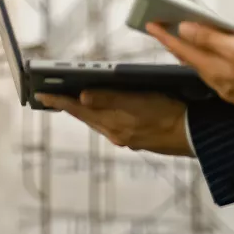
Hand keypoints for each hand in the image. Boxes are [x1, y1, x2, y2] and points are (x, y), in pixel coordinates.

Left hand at [35, 91, 191, 155]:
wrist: (193, 134)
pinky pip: (108, 126)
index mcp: (114, 123)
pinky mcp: (134, 139)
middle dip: (67, 105)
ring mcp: (125, 137)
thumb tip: (83, 95)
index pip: (79, 109)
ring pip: (96, 121)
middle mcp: (116, 133)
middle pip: (85, 116)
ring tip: (67, 101)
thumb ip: (109, 97)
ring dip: (81, 111)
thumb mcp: (138, 98)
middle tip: (49, 96)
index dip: (59, 101)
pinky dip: (98, 116)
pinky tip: (97, 110)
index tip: (40, 94)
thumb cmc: (168, 111)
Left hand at [146, 22, 233, 129]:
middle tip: (162, 31)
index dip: (165, 35)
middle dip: (175, 44)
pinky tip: (216, 62)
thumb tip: (184, 28)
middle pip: (190, 59)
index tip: (149, 24)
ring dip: (192, 54)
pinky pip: (219, 77)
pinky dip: (211, 65)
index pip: (182, 48)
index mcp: (214, 68)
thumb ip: (211, 39)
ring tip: (184, 42)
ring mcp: (231, 91)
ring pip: (204, 69)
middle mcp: (218, 82)